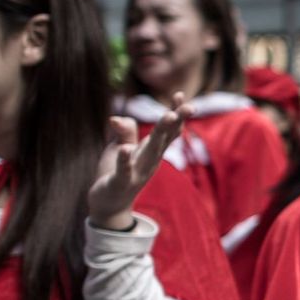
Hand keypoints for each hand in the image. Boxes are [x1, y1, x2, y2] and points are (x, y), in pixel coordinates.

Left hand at [89, 91, 188, 229]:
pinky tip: (125, 148)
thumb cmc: (117, 173)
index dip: (175, 113)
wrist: (109, 205)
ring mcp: (137, 172)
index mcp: (152, 150)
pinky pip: (124, 170)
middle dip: (177, 121)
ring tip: (168, 116)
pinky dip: (125, 160)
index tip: (180, 94)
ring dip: (160, 135)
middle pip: (165, 137)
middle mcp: (150, 160)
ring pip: (151, 151)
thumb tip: (117, 118)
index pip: (167, 130)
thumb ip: (124, 131)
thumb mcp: (121, 147)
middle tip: (189, 106)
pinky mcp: (121, 182)